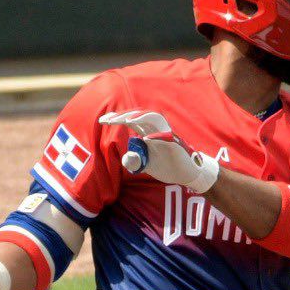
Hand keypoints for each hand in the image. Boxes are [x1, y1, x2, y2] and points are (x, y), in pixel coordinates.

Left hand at [98, 110, 220, 192]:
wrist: (187, 174)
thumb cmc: (167, 166)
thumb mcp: (146, 165)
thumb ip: (134, 161)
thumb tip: (126, 158)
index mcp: (147, 133)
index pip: (131, 121)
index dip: (117, 118)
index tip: (103, 120)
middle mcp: (156, 130)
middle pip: (139, 116)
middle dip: (124, 116)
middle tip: (108, 120)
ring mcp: (167, 135)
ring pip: (155, 118)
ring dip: (141, 118)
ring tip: (128, 121)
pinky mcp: (176, 144)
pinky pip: (167, 136)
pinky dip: (157, 136)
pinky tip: (146, 138)